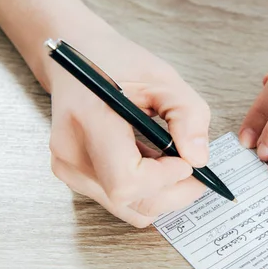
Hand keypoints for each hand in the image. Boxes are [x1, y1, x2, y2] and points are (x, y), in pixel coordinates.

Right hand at [47, 30, 209, 227]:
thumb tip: (198, 159)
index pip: (127, 179)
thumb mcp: (163, 78)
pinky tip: (151, 163)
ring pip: (127, 208)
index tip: (186, 161)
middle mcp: (72, 152)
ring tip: (170, 161)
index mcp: (89, 119)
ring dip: (160, 192)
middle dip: (172, 193)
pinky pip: (119, 201)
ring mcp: (69, 169)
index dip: (165, 178)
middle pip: (129, 201)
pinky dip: (144, 190)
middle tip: (195, 172)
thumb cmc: (116, 63)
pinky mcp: (73, 177)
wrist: (77, 59)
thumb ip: (189, 115)